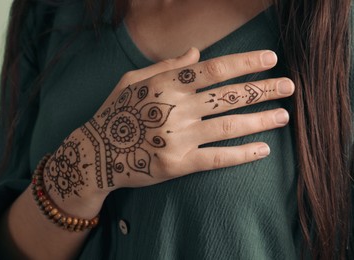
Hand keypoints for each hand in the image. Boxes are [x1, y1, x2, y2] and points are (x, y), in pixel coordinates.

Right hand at [43, 48, 293, 214]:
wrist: (97, 152)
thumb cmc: (116, 113)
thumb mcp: (133, 80)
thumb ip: (166, 65)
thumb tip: (197, 52)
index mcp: (166, 85)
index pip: (214, 70)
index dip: (245, 63)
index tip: (270, 60)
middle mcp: (176, 109)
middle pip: (229, 97)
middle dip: (263, 90)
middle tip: (289, 87)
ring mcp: (179, 138)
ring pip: (228, 126)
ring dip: (261, 120)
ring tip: (283, 115)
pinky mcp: (179, 165)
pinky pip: (217, 158)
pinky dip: (242, 154)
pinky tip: (263, 149)